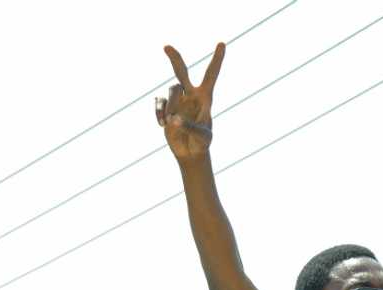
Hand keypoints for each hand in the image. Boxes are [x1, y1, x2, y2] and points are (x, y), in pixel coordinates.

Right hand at [155, 43, 224, 161]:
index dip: (217, 59)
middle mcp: (191, 94)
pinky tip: (162, 125)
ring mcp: (178, 100)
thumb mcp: (201, 137)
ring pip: (171, 91)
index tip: (222, 43)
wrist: (191, 152)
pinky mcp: (166, 107)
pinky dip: (159, 112)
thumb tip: (173, 119)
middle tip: (166, 46)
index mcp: (205, 97)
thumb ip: (190, 127)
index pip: (211, 74)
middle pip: (181, 71)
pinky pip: (159, 102)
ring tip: (171, 122)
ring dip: (170, 106)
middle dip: (175, 58)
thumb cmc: (202, 143)